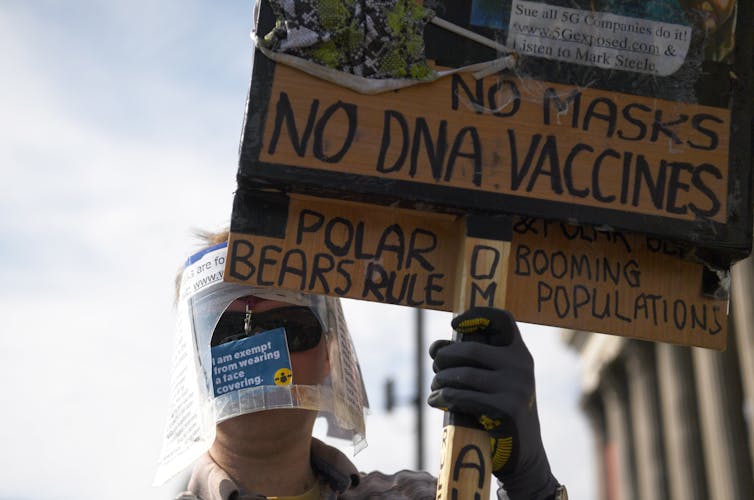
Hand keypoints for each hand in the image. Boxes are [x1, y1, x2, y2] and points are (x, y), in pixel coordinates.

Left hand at [427, 307, 559, 499]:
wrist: (524, 456)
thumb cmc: (499, 413)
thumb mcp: (495, 381)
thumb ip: (473, 362)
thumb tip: (436, 348)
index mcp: (519, 353)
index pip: (503, 319)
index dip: (476, 315)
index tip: (453, 325)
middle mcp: (521, 365)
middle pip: (470, 349)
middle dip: (444, 358)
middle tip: (435, 369)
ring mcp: (516, 386)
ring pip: (462, 374)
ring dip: (440, 380)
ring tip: (434, 388)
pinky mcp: (507, 408)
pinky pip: (463, 396)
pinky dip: (443, 397)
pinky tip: (436, 400)